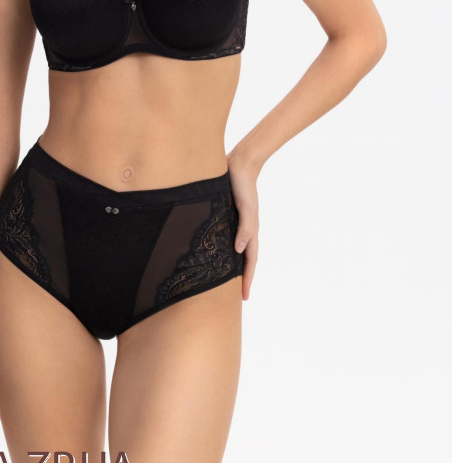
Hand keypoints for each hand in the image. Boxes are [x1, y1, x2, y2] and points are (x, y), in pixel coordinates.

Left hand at [226, 150, 259, 300]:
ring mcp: (234, 223)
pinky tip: (212, 254)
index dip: (247, 280)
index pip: (250, 261)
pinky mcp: (224, 215)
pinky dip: (222, 249)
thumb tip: (239, 250)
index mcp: (250, 231)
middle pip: (243, 260)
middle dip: (240, 278)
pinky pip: (223, 238)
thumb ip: (245, 228)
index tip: (244, 299)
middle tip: (234, 297)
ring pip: (233, 250)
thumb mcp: (246, 207)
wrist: (239, 164)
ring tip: (222, 281)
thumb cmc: (243, 186)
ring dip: (230, 266)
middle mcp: (242, 230)